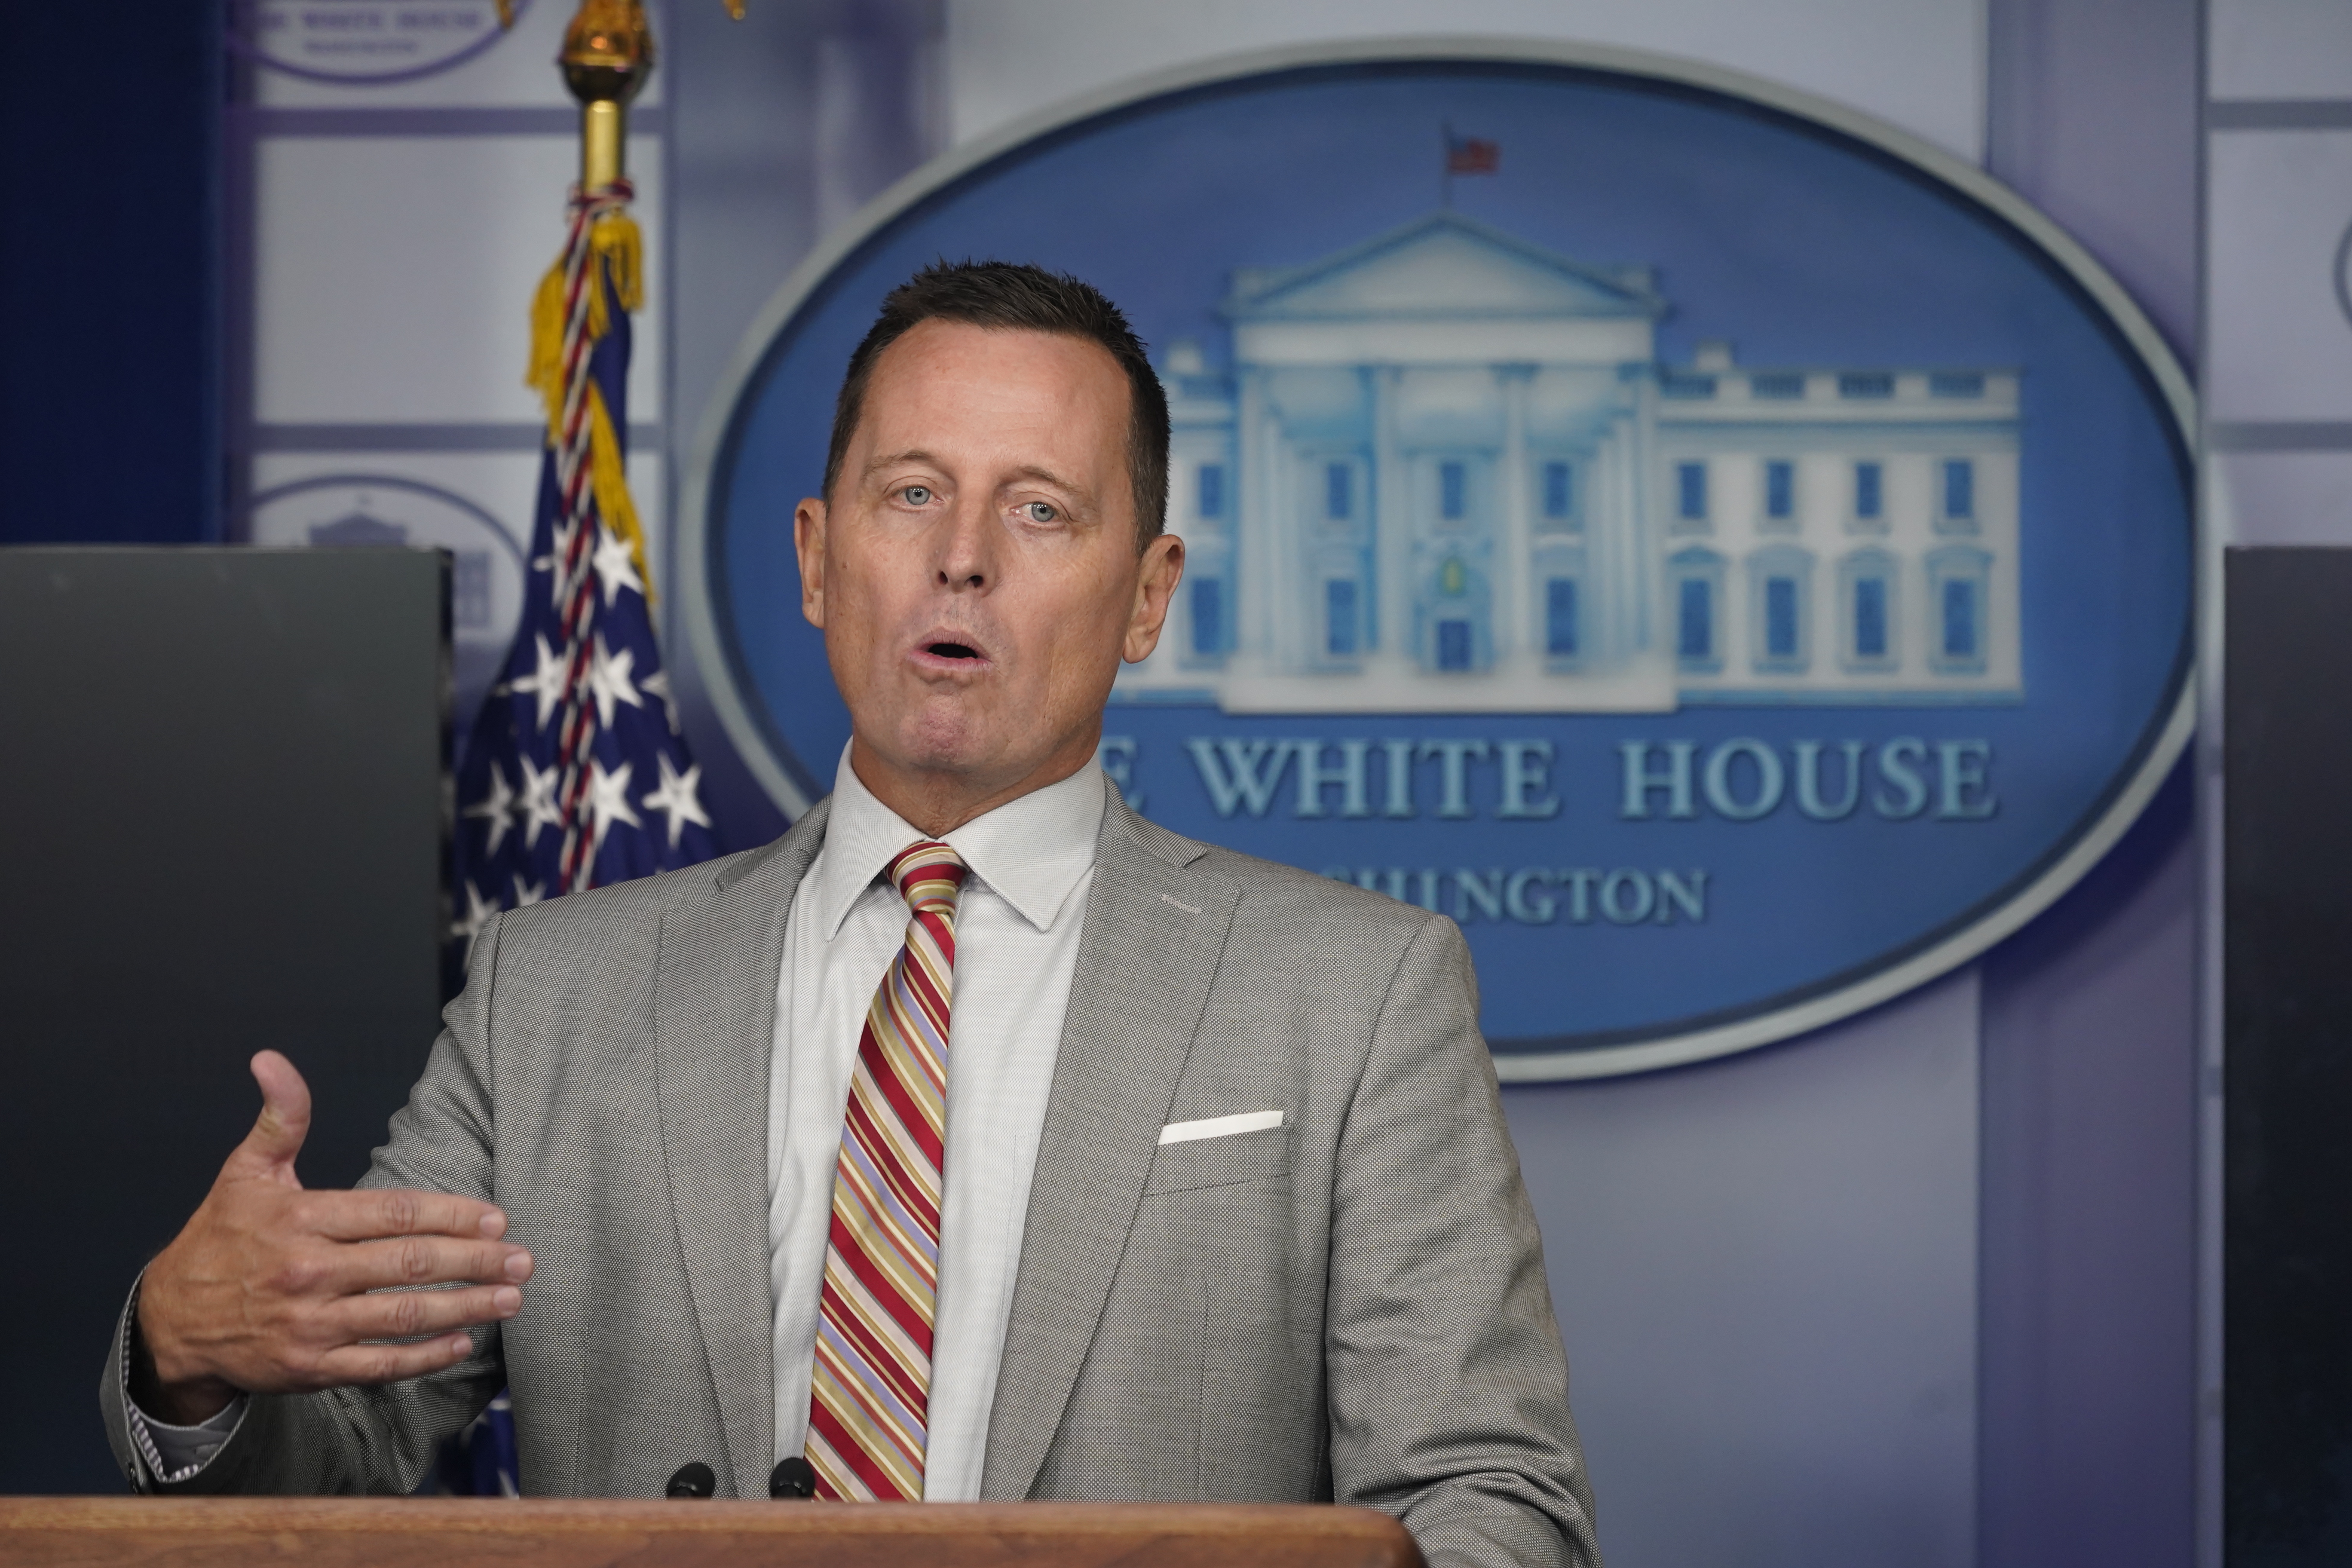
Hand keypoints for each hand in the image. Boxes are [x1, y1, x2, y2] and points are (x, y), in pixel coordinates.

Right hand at [132, 1051, 531, 1425]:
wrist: (168, 1322)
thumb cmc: (219, 1239)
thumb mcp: (245, 1172)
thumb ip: (281, 1118)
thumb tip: (272, 1060)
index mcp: (301, 1219)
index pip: (394, 1214)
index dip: (451, 1215)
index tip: (496, 1219)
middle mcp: (309, 1272)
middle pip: (409, 1264)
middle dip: (475, 1261)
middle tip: (523, 1260)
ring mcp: (310, 1324)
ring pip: (402, 1315)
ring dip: (465, 1307)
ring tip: (510, 1299)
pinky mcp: (308, 1368)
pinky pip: (378, 1364)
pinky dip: (424, 1356)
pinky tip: (462, 1342)